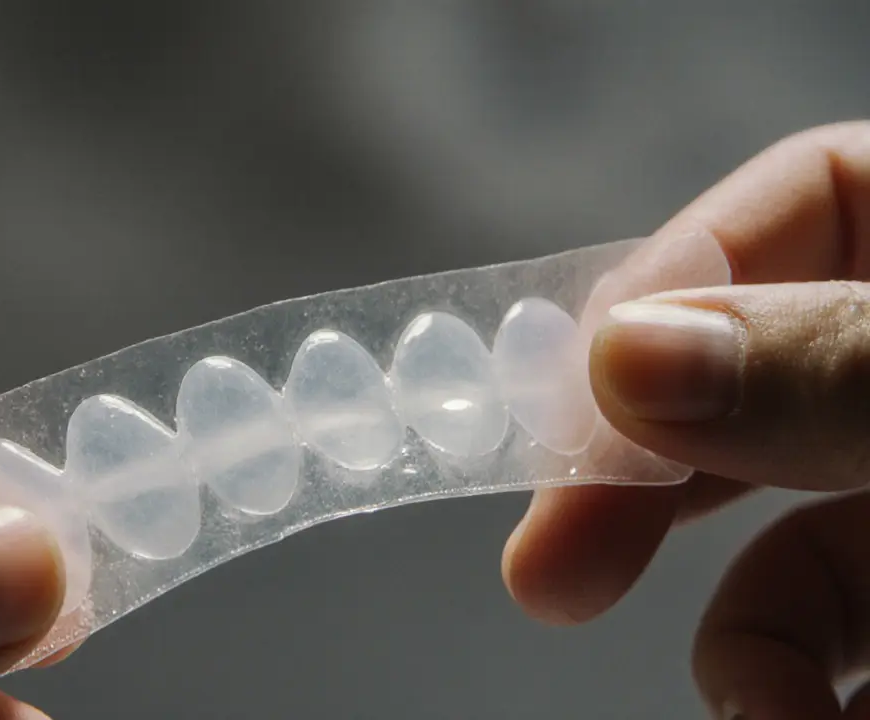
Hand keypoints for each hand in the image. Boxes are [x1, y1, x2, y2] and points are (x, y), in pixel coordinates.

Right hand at [502, 121, 869, 717]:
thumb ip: (843, 367)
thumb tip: (627, 356)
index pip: (809, 200)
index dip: (677, 274)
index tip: (569, 392)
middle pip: (751, 385)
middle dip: (642, 482)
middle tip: (547, 571)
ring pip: (785, 544)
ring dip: (745, 649)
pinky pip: (833, 641)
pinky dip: (793, 697)